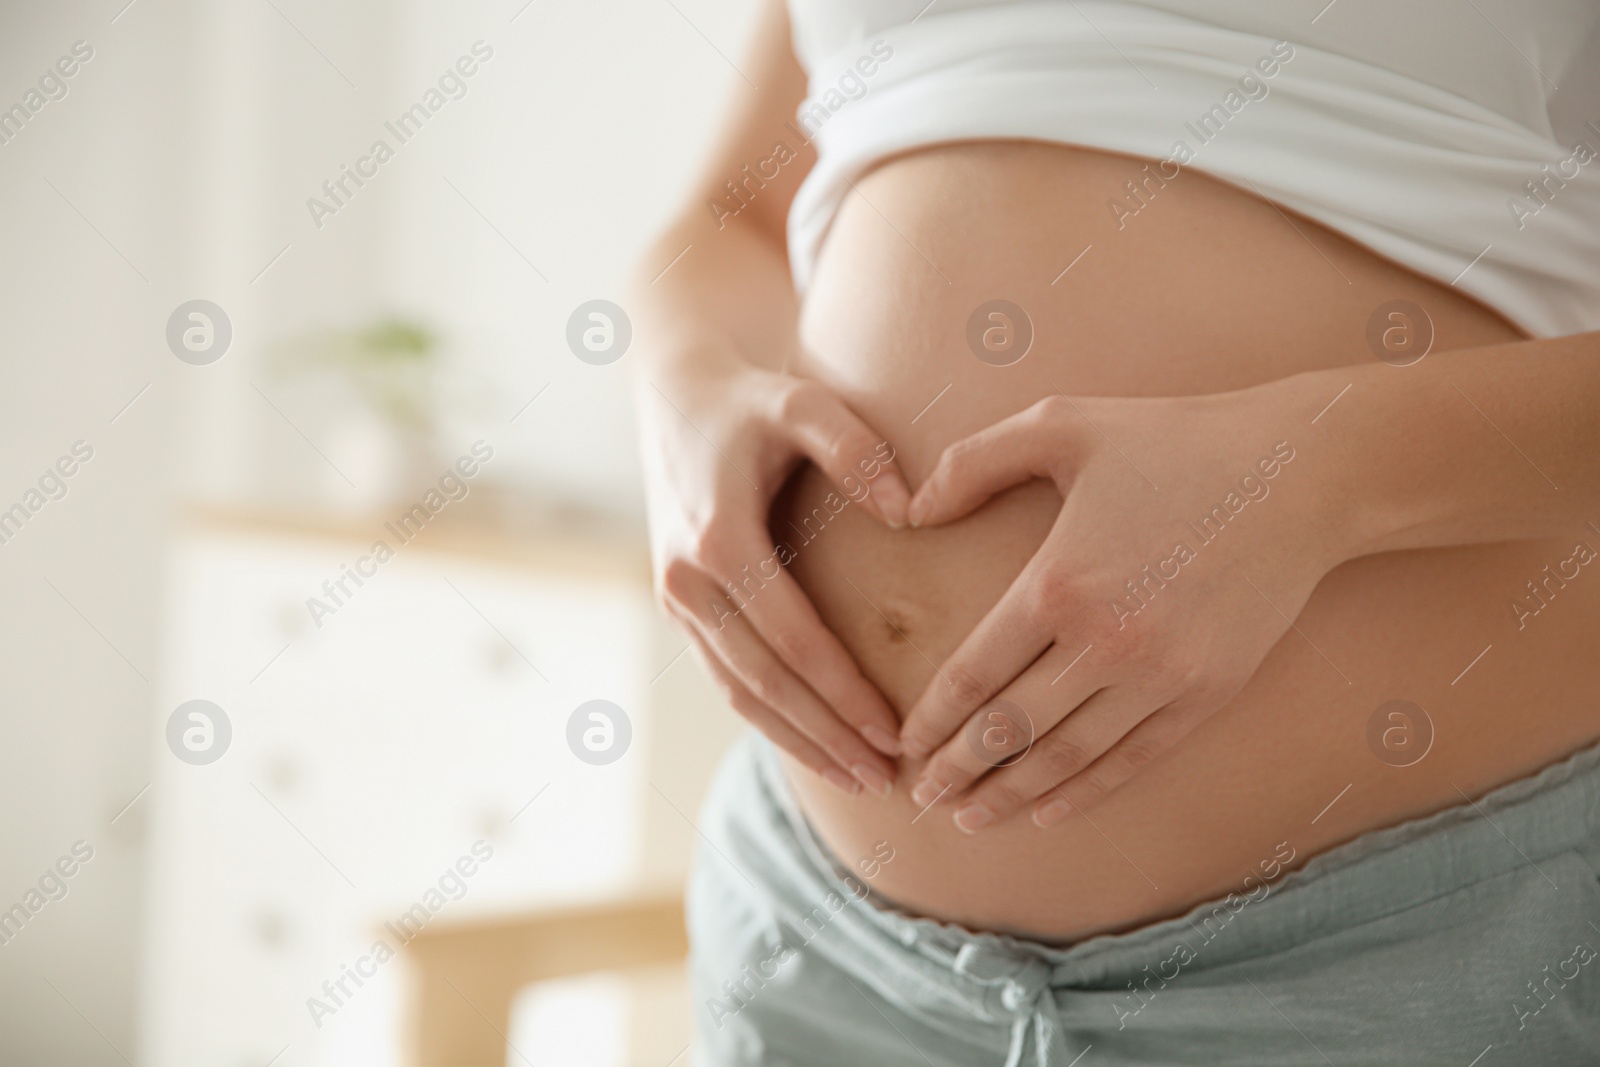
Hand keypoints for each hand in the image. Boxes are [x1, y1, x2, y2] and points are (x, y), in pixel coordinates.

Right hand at [638, 344, 910, 796]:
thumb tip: (908, 514)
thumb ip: (857, 449)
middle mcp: (687, 581)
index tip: (896, 732)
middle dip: (827, 736)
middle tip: (887, 777)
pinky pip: (727, 677)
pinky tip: (815, 742)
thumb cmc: (753, 400)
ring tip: (859, 777)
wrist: (676, 395)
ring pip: (740, 692)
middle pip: (765, 682)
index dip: (844, 693)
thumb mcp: (803, 401)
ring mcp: (677, 600)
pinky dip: (770, 717)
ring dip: (798, 740)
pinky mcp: (681, 608)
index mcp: (717, 540)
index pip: (793, 639)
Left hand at [898, 389, 1345, 829]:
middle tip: (921, 796)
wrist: (1303, 473)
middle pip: (1009, 730)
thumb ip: (972, 463)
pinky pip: (1133, 760)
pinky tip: (1047, 811)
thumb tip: (909, 512)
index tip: (904, 744)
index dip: (931, 720)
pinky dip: (1085, 793)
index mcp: (1057, 584)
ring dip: (1010, 794)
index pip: (973, 676)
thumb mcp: (1059, 424)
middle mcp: (1105, 643)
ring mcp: (1161, 676)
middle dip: (957, 770)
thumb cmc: (1172, 439)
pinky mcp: (1208, 693)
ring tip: (969, 818)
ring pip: (1066, 758)